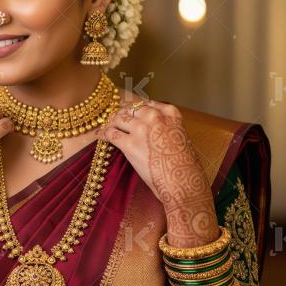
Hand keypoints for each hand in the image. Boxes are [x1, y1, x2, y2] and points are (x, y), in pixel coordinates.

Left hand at [95, 99, 218, 246]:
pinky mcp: (130, 144)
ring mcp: (141, 129)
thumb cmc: (185, 166)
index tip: (128, 110)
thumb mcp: (181, 138)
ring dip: (110, 122)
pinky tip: (99, 136)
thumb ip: (166, 129)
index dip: (135, 107)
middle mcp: (155, 117)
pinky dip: (103, 134)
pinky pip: (111, 134)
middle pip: (131, 109)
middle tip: (114, 118)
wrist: (183, 183)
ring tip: (106, 126)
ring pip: (119, 118)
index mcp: (170, 113)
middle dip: (121, 113)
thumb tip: (151, 131)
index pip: (147, 103)